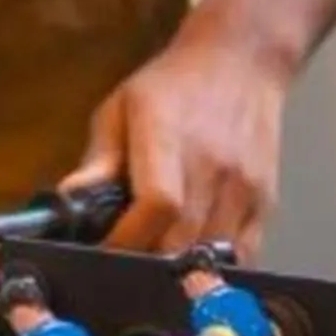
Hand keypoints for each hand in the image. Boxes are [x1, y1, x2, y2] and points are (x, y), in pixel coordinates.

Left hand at [66, 19, 290, 254]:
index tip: (103, 255)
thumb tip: (69, 203)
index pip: (157, 204)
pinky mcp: (265, 203)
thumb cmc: (172, 86)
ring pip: (212, 257)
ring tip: (155, 267)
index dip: (127, 240)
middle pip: (182, 240)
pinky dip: (214, 268)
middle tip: (124, 267)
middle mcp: (213, 164)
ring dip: (180, 272)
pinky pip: (242, 256)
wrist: (240, 62)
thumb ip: (98, 160)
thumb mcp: (121, 109)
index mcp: (169, 136)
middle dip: (147, 264)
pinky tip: (192, 262)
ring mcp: (245, 187)